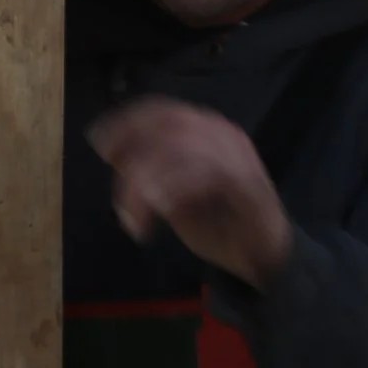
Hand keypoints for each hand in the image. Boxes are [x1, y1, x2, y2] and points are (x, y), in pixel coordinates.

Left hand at [88, 98, 293, 288]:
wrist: (267, 256)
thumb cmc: (221, 225)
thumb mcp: (174, 195)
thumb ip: (152, 172)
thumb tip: (115, 155)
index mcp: (208, 131)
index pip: (164, 111)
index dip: (128, 122)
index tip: (100, 141)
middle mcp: (223, 134)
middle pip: (168, 125)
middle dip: (134, 156)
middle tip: (119, 196)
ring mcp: (238, 155)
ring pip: (181, 148)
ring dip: (148, 184)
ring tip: (134, 219)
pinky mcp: (248, 182)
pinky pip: (204, 174)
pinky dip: (174, 190)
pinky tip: (158, 210)